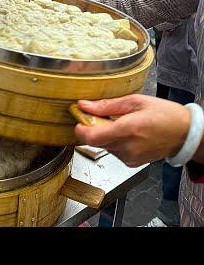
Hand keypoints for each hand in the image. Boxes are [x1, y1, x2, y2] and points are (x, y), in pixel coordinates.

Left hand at [74, 95, 190, 166]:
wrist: (185, 134)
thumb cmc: (165, 115)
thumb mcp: (135, 102)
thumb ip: (107, 105)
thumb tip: (84, 105)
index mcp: (128, 129)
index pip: (92, 137)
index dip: (80, 130)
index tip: (79, 122)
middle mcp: (127, 147)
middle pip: (95, 141)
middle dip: (94, 129)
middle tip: (101, 117)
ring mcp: (130, 157)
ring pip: (104, 146)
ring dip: (105, 136)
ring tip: (121, 125)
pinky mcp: (132, 163)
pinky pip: (114, 152)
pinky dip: (115, 143)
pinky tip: (127, 135)